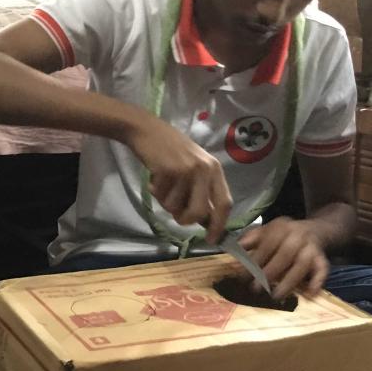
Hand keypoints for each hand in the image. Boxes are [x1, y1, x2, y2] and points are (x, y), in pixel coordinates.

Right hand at [127, 116, 232, 242]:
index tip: (212, 240)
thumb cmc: (170, 151)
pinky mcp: (169, 170)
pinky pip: (161, 197)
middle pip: (199, 212)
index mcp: (214, 169)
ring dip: (165, 202)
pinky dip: (155, 193)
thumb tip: (206, 222)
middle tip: (176, 214)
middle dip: (185, 219)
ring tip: (162, 187)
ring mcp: (187, 169)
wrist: (147, 130)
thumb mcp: (193, 168)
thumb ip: (202, 192)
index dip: (219, 225)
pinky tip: (154, 179)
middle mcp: (205, 169)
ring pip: (176, 207)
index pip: (224, 203)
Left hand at [239, 217, 329, 298]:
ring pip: (302, 264)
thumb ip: (250, 240)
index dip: (254, 260)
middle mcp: (298, 236)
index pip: (267, 244)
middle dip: (270, 272)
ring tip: (276, 296)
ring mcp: (311, 247)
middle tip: (256, 288)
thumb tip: (233, 252)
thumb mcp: (266, 231)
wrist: (315, 230)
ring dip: (289, 281)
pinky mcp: (323, 259)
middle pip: (285, 254)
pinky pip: (323, 270)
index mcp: (281, 227)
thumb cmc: (283, 234)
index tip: (243, 276)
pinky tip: (309, 295)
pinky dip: (318, 282)